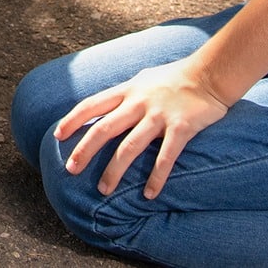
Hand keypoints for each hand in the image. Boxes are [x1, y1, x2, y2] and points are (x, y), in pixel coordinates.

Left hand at [52, 58, 232, 198]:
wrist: (210, 73)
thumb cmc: (174, 78)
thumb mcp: (142, 80)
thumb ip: (123, 95)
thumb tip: (102, 108)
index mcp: (127, 90)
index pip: (92, 104)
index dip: (73, 119)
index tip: (57, 135)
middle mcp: (139, 102)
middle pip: (104, 128)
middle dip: (85, 150)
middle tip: (70, 169)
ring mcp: (159, 115)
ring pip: (130, 146)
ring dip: (114, 170)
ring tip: (104, 190)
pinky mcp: (181, 127)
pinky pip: (166, 157)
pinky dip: (156, 177)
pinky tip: (149, 194)